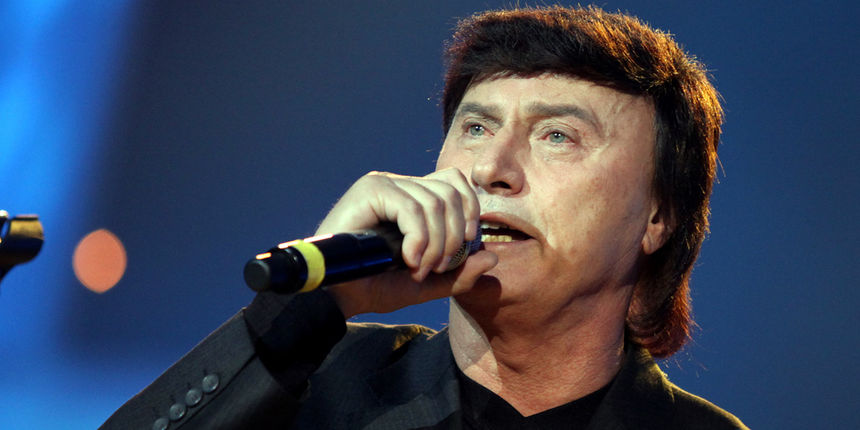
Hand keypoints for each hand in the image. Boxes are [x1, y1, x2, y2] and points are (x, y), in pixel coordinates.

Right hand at [315, 168, 497, 316]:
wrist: (335, 295)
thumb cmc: (373, 286)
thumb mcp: (426, 284)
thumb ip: (459, 274)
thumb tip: (492, 257)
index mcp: (414, 198)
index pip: (457, 186)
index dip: (469, 216)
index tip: (459, 255)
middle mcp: (400, 185)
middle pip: (453, 192)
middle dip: (454, 237)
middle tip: (437, 269)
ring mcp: (384, 183)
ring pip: (435, 202)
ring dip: (435, 244)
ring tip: (418, 269)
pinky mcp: (370, 190)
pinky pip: (412, 208)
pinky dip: (419, 239)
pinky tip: (408, 260)